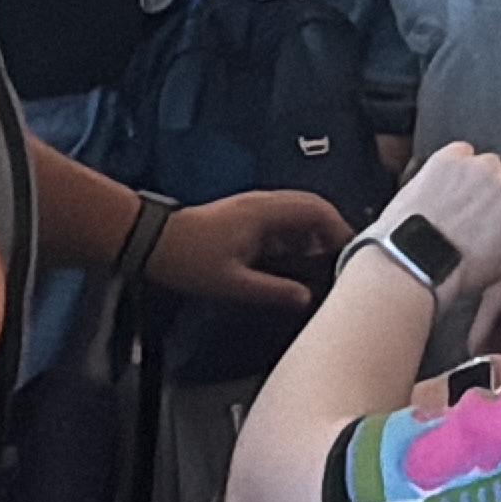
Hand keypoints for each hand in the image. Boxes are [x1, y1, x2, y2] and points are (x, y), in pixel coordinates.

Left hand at [150, 189, 351, 309]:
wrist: (151, 241)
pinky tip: (295, 260)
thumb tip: (307, 298)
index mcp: (266, 212)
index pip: (317, 211)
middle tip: (341, 259)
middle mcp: (265, 203)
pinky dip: (297, 237)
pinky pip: (283, 221)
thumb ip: (272, 290)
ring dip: (314, 234)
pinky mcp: (247, 216)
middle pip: (313, 207)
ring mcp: (255, 207)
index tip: (350, 254)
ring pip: (299, 213)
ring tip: (321, 263)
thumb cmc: (189, 260)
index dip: (339, 230)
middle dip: (332, 231)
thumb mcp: (231, 282)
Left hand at [370, 145, 500, 306]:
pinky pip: (461, 153)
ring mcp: (478, 165)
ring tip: (455, 205)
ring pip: (487, 162)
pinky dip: (453, 167)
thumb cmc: (457, 271)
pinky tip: (441, 193)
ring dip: (476, 177)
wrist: (411, 263)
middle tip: (478, 211)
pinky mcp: (450, 157)